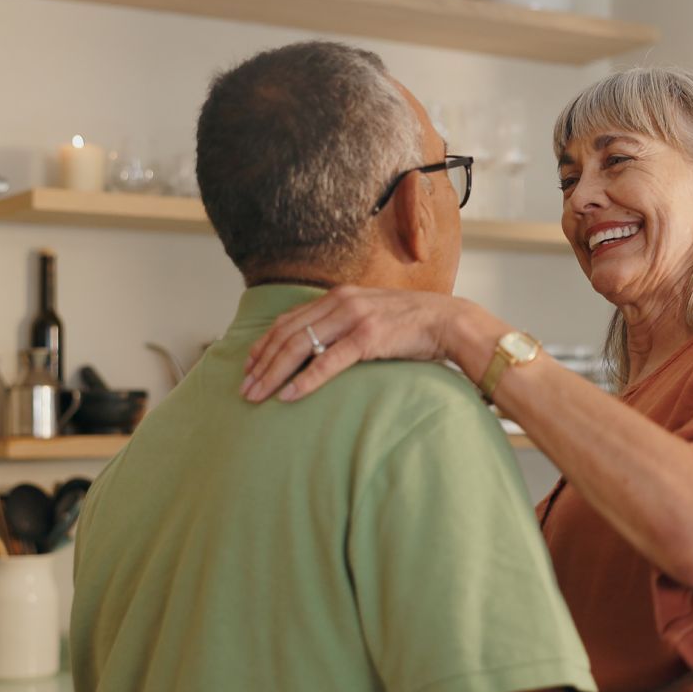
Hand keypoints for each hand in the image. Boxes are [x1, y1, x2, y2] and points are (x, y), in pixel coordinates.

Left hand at [242, 286, 465, 401]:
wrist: (448, 321)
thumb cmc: (412, 324)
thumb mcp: (371, 314)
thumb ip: (345, 323)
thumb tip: (321, 347)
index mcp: (338, 296)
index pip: (289, 321)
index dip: (264, 345)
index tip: (248, 367)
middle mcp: (340, 302)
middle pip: (287, 334)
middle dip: (261, 364)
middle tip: (244, 388)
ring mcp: (353, 318)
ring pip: (300, 346)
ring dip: (274, 373)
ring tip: (258, 395)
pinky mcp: (368, 336)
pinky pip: (328, 361)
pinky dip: (305, 380)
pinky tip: (289, 395)